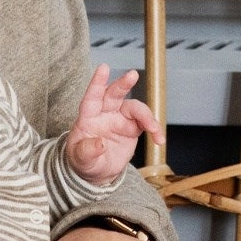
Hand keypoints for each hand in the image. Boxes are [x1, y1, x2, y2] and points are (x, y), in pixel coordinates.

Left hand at [65, 65, 163, 183]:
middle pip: (114, 94)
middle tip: (132, 75)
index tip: (103, 68)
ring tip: (153, 129)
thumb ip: (87, 151)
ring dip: (146, 115)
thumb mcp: (81, 159)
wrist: (98, 172)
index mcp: (88, 117)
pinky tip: (159, 139)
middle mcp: (105, 113)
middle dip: (123, 83)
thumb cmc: (84, 161)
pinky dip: (155, 129)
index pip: (92, 96)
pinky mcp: (133, 127)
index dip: (97, 82)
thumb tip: (100, 144)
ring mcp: (120, 118)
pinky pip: (146, 123)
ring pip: (135, 108)